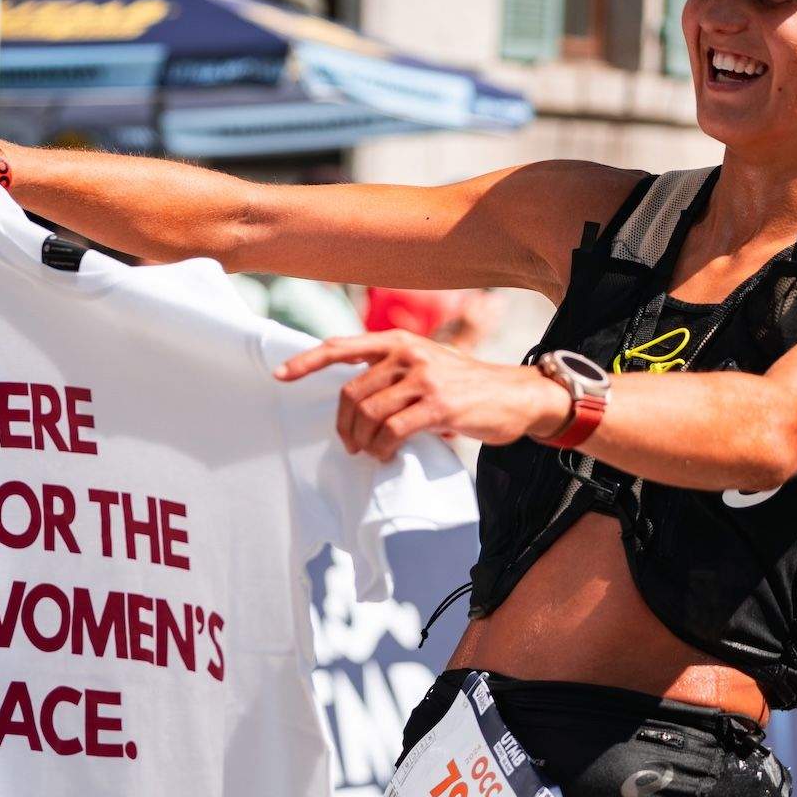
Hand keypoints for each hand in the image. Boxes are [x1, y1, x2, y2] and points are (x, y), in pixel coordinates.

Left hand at [275, 330, 569, 459]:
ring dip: (362, 441)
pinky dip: (382, 448)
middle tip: (350, 445)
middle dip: (343, 424)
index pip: (341, 347)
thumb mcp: (426, 363)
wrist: (515, 395)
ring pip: (368, 414)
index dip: (307, 362)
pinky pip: (393, 431)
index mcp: (399, 341)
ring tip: (371, 452)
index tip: (280, 376)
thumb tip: (352, 395)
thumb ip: (391, 370)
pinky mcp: (439, 406)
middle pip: (351, 393)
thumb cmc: (465, 385)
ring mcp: (424, 379)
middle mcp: (409, 354)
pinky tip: (387, 455)